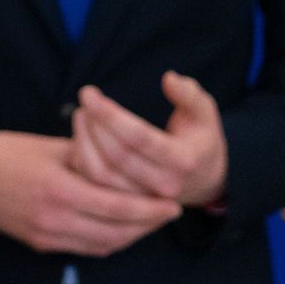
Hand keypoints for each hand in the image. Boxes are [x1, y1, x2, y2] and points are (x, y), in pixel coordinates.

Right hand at [0, 131, 180, 256]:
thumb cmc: (9, 153)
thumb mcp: (52, 148)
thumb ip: (89, 159)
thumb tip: (122, 167)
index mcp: (61, 189)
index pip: (119, 206)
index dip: (150, 210)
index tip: (173, 205)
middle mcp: (57, 218)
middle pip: (117, 232)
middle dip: (148, 225)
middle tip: (168, 214)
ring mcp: (48, 235)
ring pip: (104, 245)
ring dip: (131, 236)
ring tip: (148, 222)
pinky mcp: (40, 243)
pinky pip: (84, 249)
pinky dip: (107, 241)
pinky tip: (118, 230)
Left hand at [69, 73, 227, 207]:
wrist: (203, 179)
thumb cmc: (199, 137)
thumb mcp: (203, 112)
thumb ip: (189, 94)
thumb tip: (169, 78)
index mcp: (183, 160)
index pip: (141, 138)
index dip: (111, 115)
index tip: (89, 93)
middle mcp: (164, 185)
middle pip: (118, 157)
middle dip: (94, 125)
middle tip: (85, 98)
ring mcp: (144, 199)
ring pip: (102, 175)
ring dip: (84, 142)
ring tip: (81, 114)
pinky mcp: (127, 205)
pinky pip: (94, 184)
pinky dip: (82, 159)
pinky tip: (82, 135)